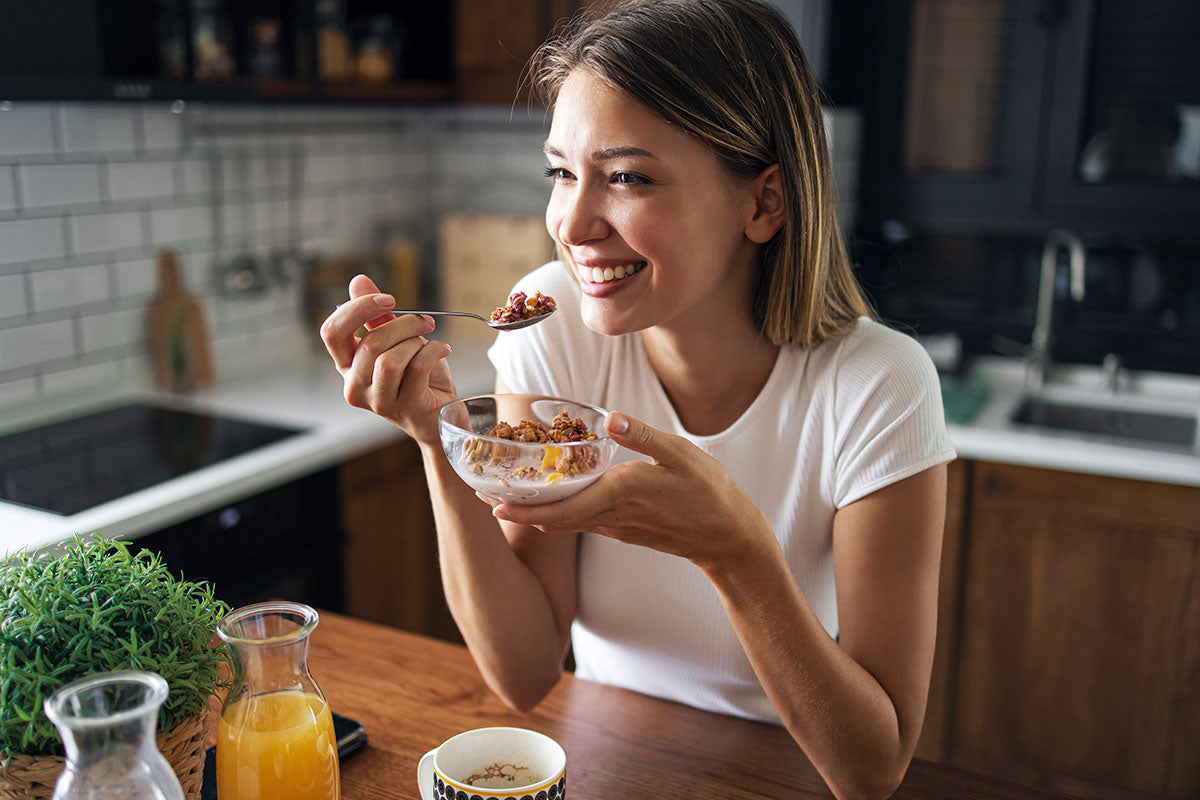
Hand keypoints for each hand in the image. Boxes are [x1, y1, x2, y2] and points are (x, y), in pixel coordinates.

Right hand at [319, 274, 455, 444]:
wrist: (441, 415)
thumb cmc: (418, 377)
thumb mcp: (397, 340)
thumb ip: (376, 314)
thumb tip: (358, 281)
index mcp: (347, 365)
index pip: (331, 333)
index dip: (357, 309)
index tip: (387, 299)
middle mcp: (355, 386)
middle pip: (369, 343)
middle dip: (402, 324)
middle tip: (424, 322)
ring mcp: (378, 401)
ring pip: (389, 359)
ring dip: (416, 341)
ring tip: (430, 341)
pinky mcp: (405, 407)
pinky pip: (416, 369)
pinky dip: (434, 351)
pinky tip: (443, 350)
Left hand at [483, 412, 772, 571]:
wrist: (728, 538)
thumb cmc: (708, 494)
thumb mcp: (681, 456)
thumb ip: (643, 436)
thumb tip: (610, 418)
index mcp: (621, 495)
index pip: (562, 507)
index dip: (526, 509)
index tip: (493, 506)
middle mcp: (611, 516)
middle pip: (553, 518)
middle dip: (517, 511)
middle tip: (482, 498)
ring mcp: (616, 527)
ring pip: (565, 522)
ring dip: (533, 512)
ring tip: (504, 496)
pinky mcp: (622, 529)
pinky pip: (581, 522)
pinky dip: (557, 512)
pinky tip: (549, 499)